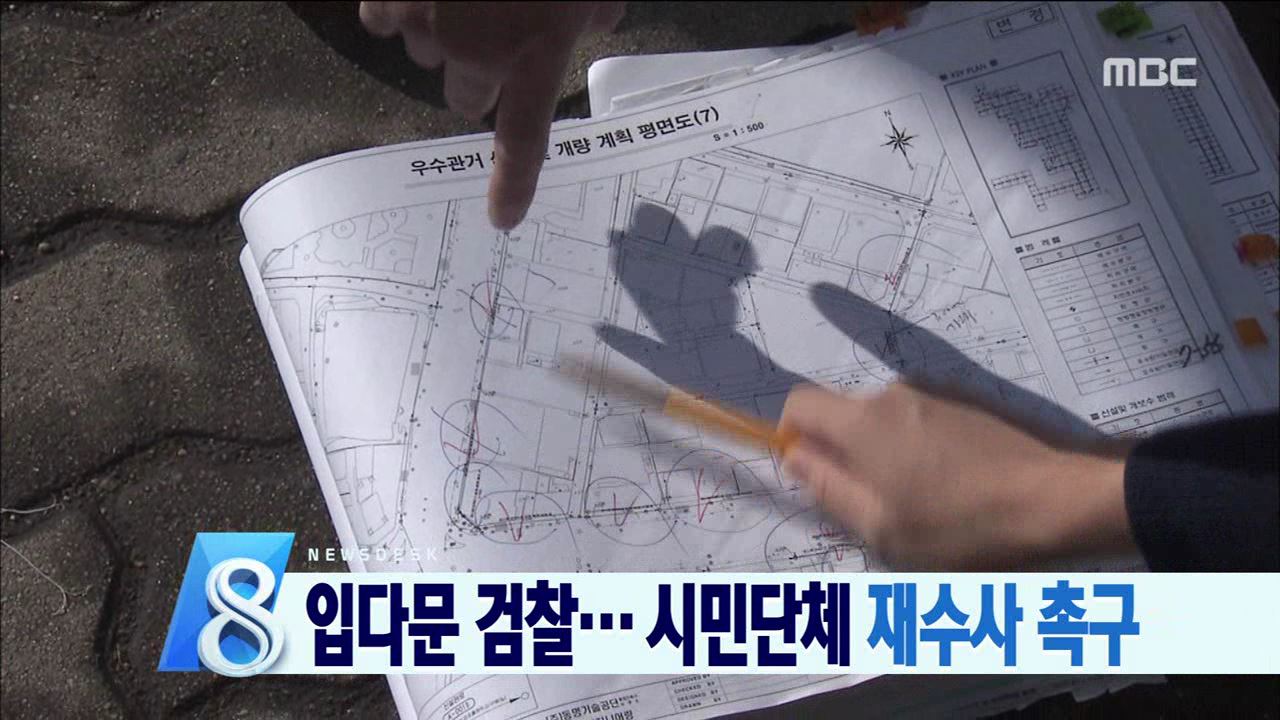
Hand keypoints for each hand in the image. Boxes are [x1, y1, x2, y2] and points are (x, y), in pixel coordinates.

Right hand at [359, 1, 625, 229]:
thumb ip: (594, 13)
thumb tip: (594, 24)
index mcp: (534, 57)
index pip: (523, 141)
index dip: (513, 184)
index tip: (503, 219)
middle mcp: (476, 54)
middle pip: (464, 98)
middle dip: (476, 75)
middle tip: (491, 36)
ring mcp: (425, 23)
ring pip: (423, 55)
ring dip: (439, 36)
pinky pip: (384, 18)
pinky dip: (398, 5)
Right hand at [778, 382, 1135, 569]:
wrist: (1061, 497)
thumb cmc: (964, 524)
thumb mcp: (884, 529)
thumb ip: (828, 489)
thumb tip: (796, 458)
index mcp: (863, 423)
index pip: (799, 403)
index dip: (793, 437)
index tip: (814, 475)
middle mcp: (893, 395)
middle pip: (844, 416)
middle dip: (848, 457)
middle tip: (881, 507)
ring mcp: (936, 392)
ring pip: (887, 423)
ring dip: (891, 458)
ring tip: (931, 505)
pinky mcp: (971, 400)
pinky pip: (924, 421)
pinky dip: (926, 450)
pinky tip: (961, 487)